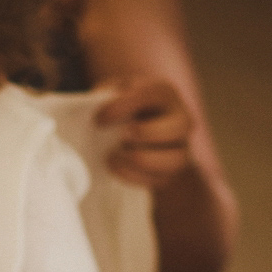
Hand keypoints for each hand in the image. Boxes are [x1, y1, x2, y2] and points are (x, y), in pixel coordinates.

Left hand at [95, 77, 194, 191]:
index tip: (99, 119)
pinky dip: (135, 176)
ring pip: (175, 159)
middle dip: (147, 133)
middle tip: (121, 136)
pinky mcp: (170, 172)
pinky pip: (160, 179)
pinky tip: (115, 168)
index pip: (152, 94)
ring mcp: (180, 148)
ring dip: (141, 160)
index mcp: (164, 93)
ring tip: (112, 156)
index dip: (124, 106)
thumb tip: (90, 106)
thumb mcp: (114, 92)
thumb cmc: (122, 106)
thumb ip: (106, 96)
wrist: (137, 127)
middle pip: (179, 127)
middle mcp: (180, 119)